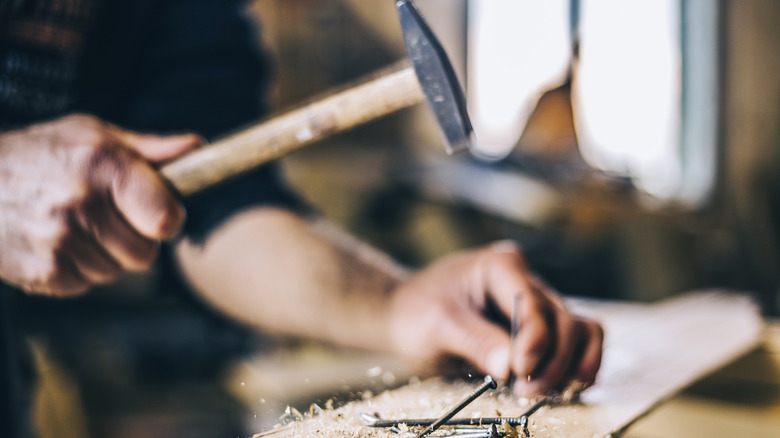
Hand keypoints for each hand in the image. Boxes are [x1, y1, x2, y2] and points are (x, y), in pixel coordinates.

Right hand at [0, 114, 200, 295]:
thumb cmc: (40, 155)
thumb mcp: (94, 136)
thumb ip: (150, 150)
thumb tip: (198, 148)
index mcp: (104, 165)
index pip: (166, 220)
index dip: (168, 220)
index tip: (158, 213)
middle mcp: (81, 204)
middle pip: (146, 254)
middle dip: (135, 239)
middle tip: (109, 218)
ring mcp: (59, 241)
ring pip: (116, 272)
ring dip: (105, 255)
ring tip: (76, 226)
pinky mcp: (43, 272)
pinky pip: (86, 284)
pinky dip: (77, 269)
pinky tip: (56, 242)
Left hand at [386, 241, 602, 397]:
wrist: (404, 317)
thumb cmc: (415, 311)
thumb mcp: (436, 324)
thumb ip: (475, 341)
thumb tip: (509, 366)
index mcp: (502, 266)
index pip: (534, 304)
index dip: (534, 340)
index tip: (520, 369)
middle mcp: (526, 282)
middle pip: (564, 321)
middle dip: (551, 361)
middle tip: (524, 390)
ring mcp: (537, 306)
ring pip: (580, 333)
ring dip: (568, 367)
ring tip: (537, 391)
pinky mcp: (540, 330)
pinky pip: (579, 344)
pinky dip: (577, 367)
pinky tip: (561, 387)